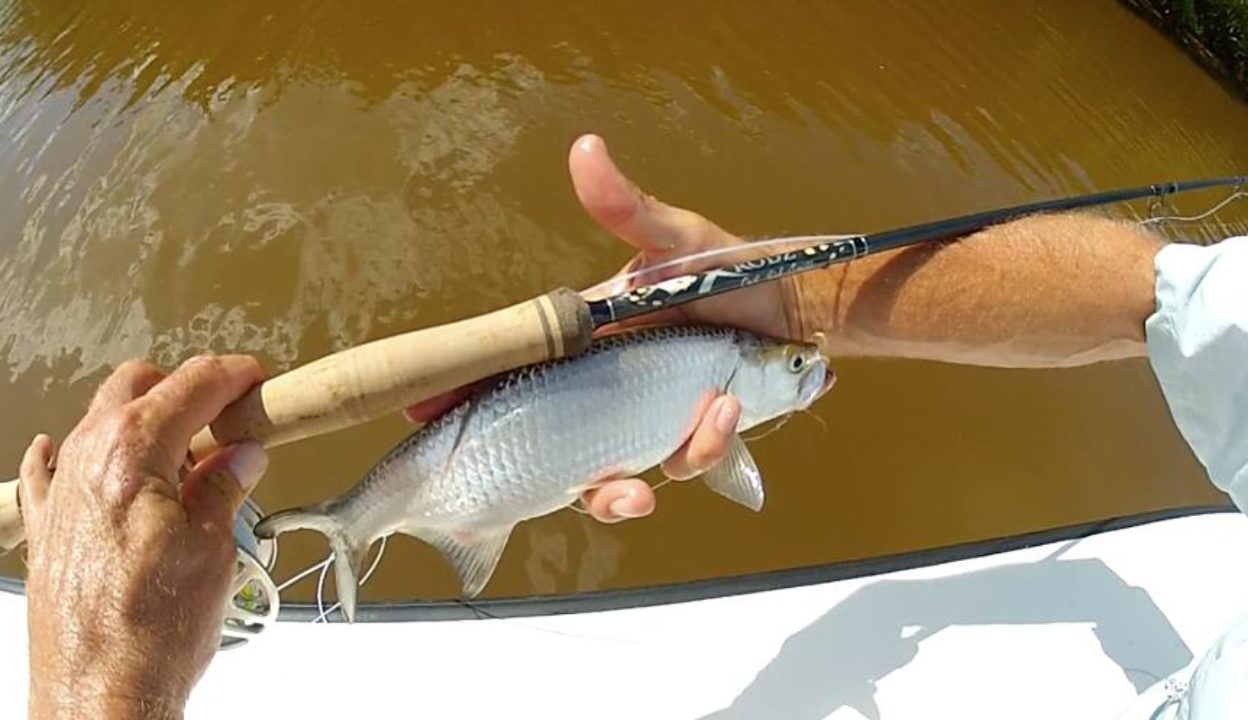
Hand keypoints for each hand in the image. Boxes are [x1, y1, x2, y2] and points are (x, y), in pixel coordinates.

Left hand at [21, 357, 268, 718]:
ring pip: (99, 420)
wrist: (101, 693)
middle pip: (137, 386)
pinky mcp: (47, 528)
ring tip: (191, 455)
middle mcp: (83, 461)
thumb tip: (243, 454)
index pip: (191, 384)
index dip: (233, 375)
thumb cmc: (152, 633)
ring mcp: (58, 493)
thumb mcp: (215, 546)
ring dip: (147, 421)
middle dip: (187, 389)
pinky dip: (85, 454)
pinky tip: (109, 467)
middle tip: (229, 416)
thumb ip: (226, 485)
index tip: (255, 380)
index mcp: (132, 454)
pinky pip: (54, 466)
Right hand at [407, 134, 802, 521]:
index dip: (468, 393)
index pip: (512, 369)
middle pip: (550, 452)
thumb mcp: (675, 239)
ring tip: (709, 417)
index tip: (425, 411)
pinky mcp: (686, 441)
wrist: (799, 311)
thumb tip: (584, 147)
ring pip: (613, 480)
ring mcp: (643, 424)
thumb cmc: (731, 269)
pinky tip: (727, 411)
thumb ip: (627, 207)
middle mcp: (605, 392)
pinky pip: (677, 468)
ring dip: (646, 474)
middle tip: (598, 484)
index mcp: (586, 344)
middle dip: (561, 478)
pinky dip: (703, 448)